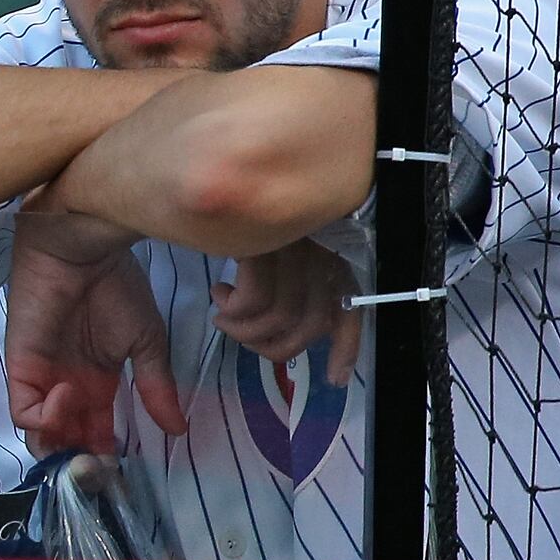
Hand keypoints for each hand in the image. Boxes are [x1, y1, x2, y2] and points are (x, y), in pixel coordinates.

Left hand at [4, 210, 185, 453]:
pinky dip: (47, 417)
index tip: (120, 475)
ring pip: (40, 434)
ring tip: (83, 438)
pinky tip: (69, 396)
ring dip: (61, 446)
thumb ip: (156, 388)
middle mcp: (66, 387)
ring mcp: (41, 380)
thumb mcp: (147, 343)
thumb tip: (177, 430)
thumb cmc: (117, 288)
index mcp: (96, 384)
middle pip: (65, 441)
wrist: (84, 251)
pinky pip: (24, 411)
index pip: (95, 433)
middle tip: (99, 470)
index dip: (104, 456)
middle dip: (80, 463)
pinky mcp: (19, 368)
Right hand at [212, 235, 362, 381]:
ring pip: (280, 317)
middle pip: (311, 325)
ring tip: (222, 317)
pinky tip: (219, 292)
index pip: (348, 312)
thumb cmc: (241, 225)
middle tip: (242, 338)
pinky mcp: (264, 245)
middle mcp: (318, 256)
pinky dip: (232, 309)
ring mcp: (294, 249)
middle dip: (272, 347)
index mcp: (328, 261)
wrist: (210, 180)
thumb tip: (278, 329)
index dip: (345, 349)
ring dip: (243, 330)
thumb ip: (285, 284)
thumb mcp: (271, 254)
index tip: (334, 379)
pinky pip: (253, 300)